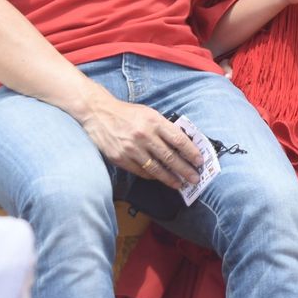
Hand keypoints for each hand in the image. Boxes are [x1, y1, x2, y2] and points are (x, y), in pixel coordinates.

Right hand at [78, 94, 205, 187]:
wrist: (98, 114)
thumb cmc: (127, 113)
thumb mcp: (149, 113)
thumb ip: (164, 127)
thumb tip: (182, 144)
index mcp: (154, 121)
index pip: (178, 140)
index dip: (191, 152)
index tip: (199, 161)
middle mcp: (144, 135)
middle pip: (170, 157)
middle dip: (185, 170)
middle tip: (194, 178)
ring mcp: (132, 148)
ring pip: (156, 168)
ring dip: (170, 178)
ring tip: (180, 184)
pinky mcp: (121, 158)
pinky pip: (141, 171)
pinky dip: (152, 176)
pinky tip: (160, 179)